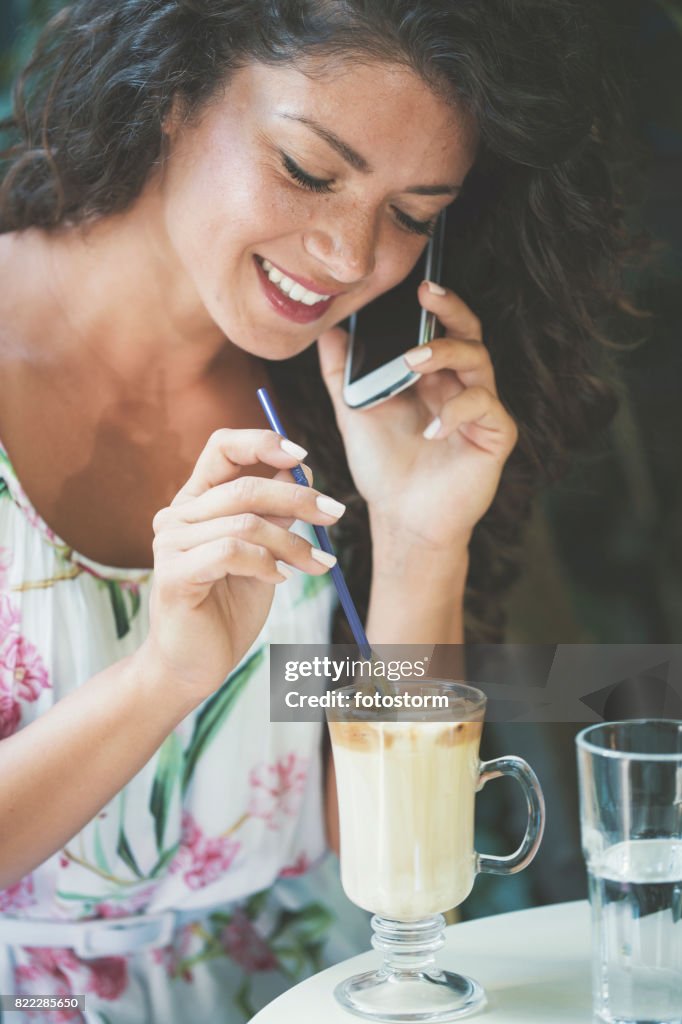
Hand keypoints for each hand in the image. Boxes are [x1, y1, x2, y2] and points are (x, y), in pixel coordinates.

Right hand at [137, 429, 344, 701]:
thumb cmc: (228, 607)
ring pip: (245, 523)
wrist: (195, 665)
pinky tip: (278, 579)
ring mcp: (170, 544)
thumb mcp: (263, 552)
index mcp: (196, 502)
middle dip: (298, 498)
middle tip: (335, 514)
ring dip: (292, 543)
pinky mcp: (174, 575)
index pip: (222, 446)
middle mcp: (177, 516)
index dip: (262, 443)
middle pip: (244, 485)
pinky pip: (231, 551)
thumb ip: (274, 514)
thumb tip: (302, 473)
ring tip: (315, 565)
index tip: (302, 457)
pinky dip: (265, 563)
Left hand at [317, 282, 516, 553]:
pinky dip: (457, 412)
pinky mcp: (495, 436)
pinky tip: (431, 430)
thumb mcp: (355, 413)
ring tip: (412, 362)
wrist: (401, 518)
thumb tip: (329, 330)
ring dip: (446, 354)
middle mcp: (461, 387)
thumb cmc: (384, 467)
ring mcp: (481, 411)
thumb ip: (342, 373)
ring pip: (479, 362)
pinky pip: (485, 408)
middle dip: (450, 310)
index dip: (435, 305)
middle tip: (426, 295)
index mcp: (433, 377)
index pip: (441, 328)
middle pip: (468, 333)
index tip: (413, 285)